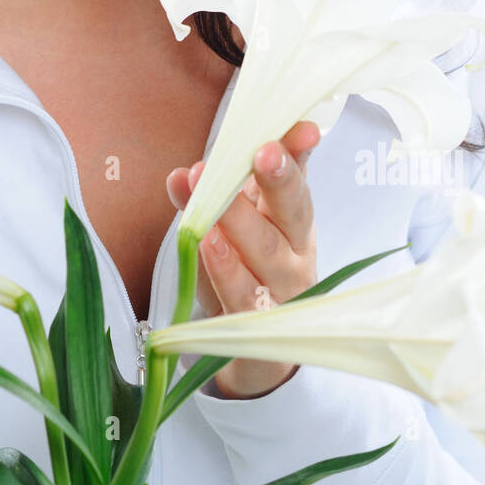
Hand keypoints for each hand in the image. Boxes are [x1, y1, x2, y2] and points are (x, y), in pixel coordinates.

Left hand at [165, 121, 319, 399]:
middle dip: (280, 178)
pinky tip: (209, 246)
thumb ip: (215, 200)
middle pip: (294, 211)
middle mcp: (296, 252)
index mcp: (293, 220)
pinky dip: (226, 270)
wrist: (259, 356)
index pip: (299, 178)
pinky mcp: (259, 326)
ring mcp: (282, 291)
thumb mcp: (241, 232)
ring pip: (267, 252)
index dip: (299, 153)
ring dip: (240, 220)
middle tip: (262, 151)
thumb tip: (182, 173)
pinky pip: (242, 296)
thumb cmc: (250, 275)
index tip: (302, 128)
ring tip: (214, 196)